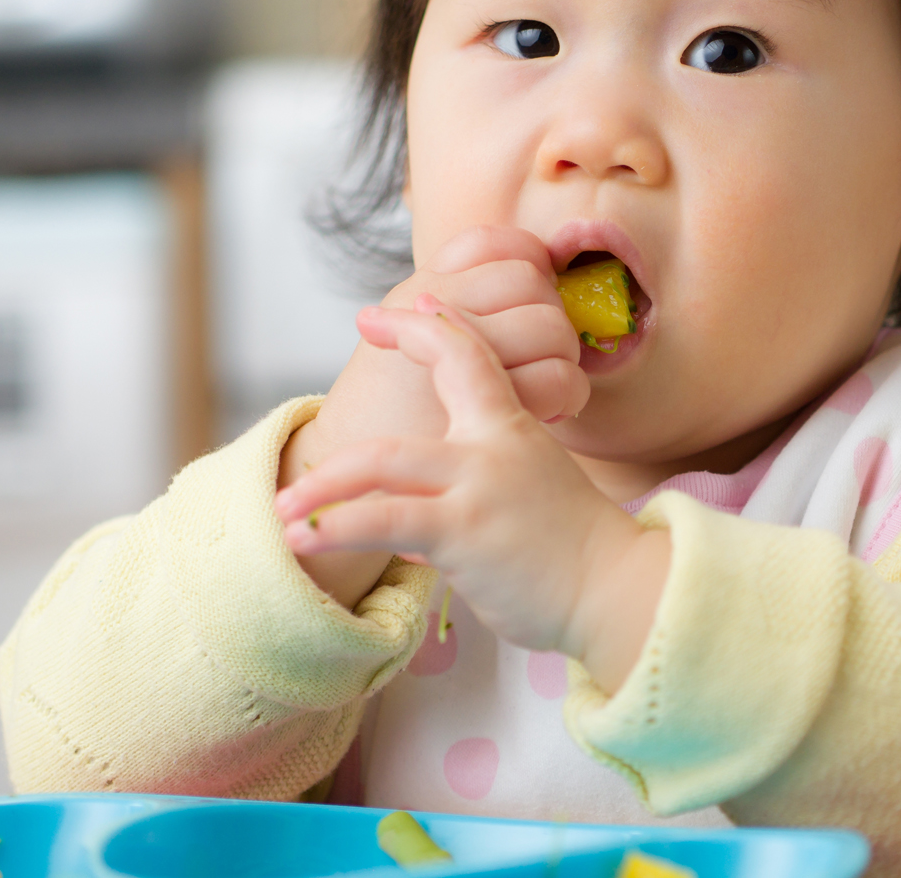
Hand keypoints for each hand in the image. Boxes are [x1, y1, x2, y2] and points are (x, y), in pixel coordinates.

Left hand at [280, 227, 590, 608]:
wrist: (617, 589)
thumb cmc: (576, 552)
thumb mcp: (530, 498)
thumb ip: (468, 501)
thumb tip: (408, 536)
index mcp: (514, 428)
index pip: (471, 352)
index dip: (429, 323)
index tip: (391, 311)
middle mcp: (495, 444)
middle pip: (434, 376)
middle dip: (385, 357)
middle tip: (334, 377)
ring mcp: (478, 483)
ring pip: (382, 459)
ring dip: (322, 483)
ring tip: (283, 505)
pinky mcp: (464, 530)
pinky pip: (384, 520)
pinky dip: (335, 526)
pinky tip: (303, 539)